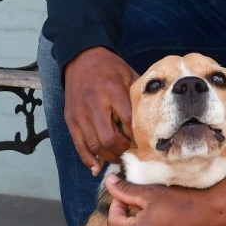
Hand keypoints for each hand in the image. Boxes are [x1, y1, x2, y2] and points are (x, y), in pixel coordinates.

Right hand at [63, 47, 137, 174]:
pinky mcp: (70, 118)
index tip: (144, 142)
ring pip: (94, 145)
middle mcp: (94, 103)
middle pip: (110, 138)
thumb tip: (154, 116)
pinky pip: (78, 144)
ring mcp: (80, 113)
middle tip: (130, 153)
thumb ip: (139, 95)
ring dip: (107, 156)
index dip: (137, 136)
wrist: (81, 57)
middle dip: (122, 150)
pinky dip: (87, 158)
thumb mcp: (129, 74)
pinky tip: (95, 167)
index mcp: (112, 91)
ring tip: (117, 159)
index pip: (128, 121)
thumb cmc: (109, 67)